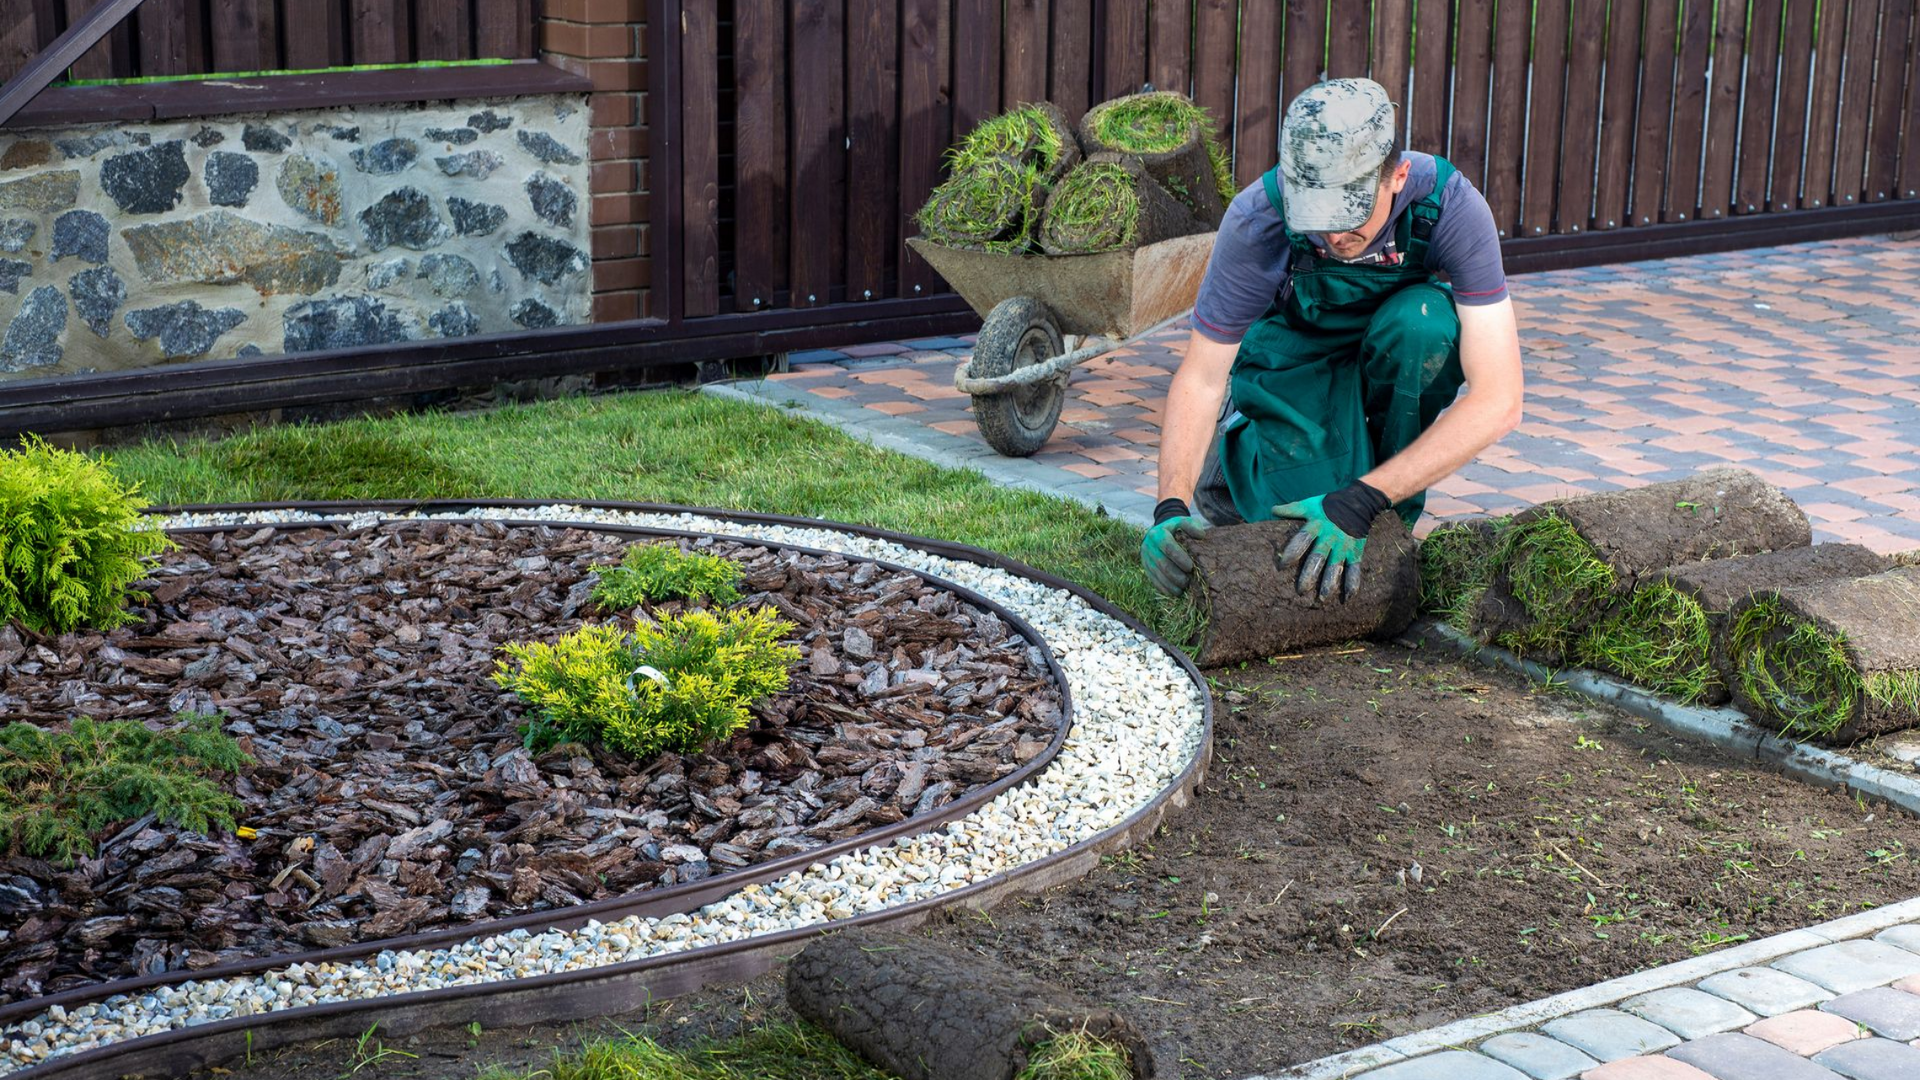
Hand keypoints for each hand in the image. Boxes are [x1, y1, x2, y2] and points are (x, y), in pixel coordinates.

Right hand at [1142, 501, 1212, 596]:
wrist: (1161, 534)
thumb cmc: (1178, 530)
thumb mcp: (1184, 522)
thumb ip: (1192, 526)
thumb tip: (1200, 535)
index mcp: (1158, 533)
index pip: (1167, 546)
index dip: (1179, 557)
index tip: (1190, 567)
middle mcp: (1148, 545)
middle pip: (1161, 563)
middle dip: (1175, 574)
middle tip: (1188, 582)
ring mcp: (1145, 558)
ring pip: (1157, 574)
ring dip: (1170, 584)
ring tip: (1183, 588)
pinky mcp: (1146, 567)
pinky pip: (1153, 580)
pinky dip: (1164, 588)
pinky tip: (1175, 592)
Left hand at [1271, 481, 1388, 602]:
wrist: (1358, 502)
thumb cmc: (1328, 505)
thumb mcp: (1310, 505)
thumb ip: (1292, 510)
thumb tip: (1272, 510)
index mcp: (1317, 525)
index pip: (1302, 539)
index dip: (1292, 552)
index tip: (1282, 565)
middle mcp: (1330, 537)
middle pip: (1318, 557)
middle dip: (1309, 574)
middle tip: (1301, 590)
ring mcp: (1343, 546)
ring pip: (1336, 566)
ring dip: (1330, 583)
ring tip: (1322, 598)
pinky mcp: (1355, 551)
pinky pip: (1354, 569)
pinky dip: (1352, 583)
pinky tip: (1348, 598)